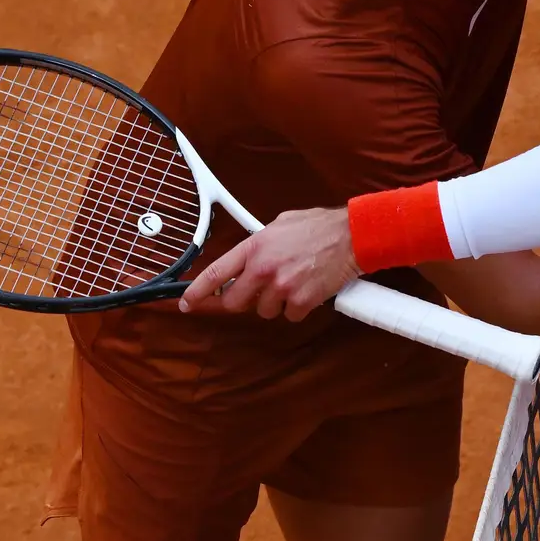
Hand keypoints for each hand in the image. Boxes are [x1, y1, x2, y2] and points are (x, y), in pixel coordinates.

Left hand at [178, 206, 361, 321]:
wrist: (352, 236)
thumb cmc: (319, 227)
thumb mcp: (280, 224)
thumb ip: (260, 243)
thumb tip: (247, 258)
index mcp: (254, 247)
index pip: (216, 273)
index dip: (197, 291)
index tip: (187, 303)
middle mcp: (263, 269)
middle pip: (235, 302)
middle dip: (244, 300)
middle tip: (259, 291)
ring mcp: (282, 287)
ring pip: (264, 312)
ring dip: (276, 303)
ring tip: (294, 283)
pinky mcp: (302, 301)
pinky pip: (290, 316)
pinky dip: (298, 308)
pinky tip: (308, 290)